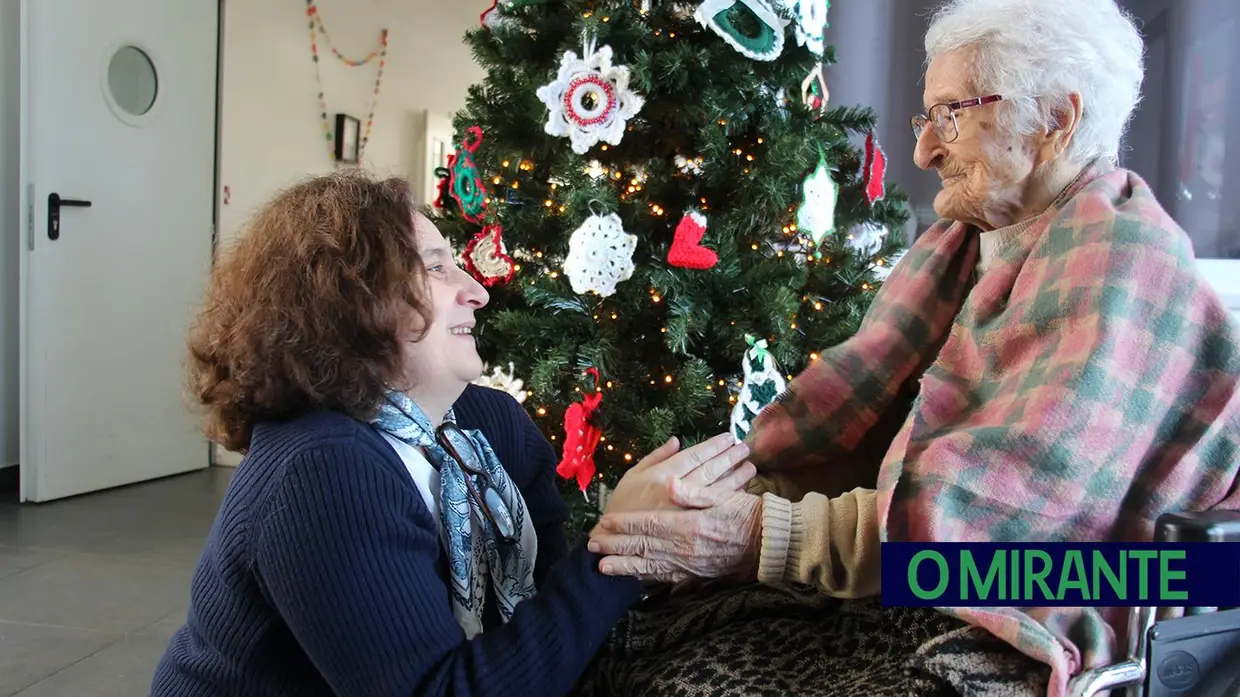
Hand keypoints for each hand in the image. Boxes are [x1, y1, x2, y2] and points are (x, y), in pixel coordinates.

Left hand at [589, 478, 764, 583]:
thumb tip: (669, 481)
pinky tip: (633, 577)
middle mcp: (684, 548)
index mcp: (688, 525)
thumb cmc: (747, 516)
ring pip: (649, 566)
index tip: (604, 520)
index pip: (648, 523)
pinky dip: (646, 578)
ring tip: (602, 566)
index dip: (625, 523)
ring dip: (624, 565)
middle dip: (615, 545)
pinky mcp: (695, 576)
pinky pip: (665, 578)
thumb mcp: (723, 498)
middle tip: (592, 544)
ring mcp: (689, 565)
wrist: (770, 546)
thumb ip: (693, 492)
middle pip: (642, 546)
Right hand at [600, 433, 753, 518]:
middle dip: (729, 458)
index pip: (694, 456)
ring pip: (716, 489)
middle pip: (709, 470)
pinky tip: (742, 490)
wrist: (617, 538)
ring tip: (750, 466)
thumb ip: (655, 457)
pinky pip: (714, 509)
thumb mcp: (632, 475)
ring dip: (735, 476)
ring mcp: (685, 509)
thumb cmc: (623, 504)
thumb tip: (676, 440)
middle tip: (745, 448)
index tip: (729, 437)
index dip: (713, 446)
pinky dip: (728, 498)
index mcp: (662, 475)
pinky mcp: (690, 525)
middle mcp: (677, 490)